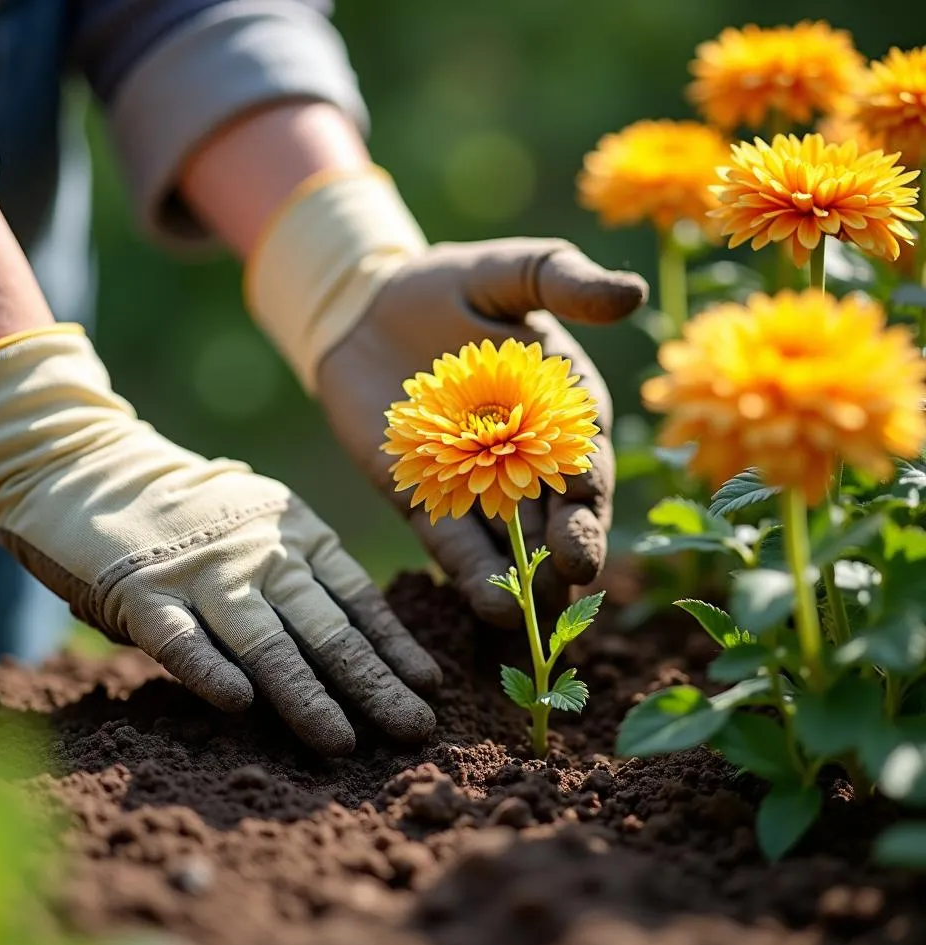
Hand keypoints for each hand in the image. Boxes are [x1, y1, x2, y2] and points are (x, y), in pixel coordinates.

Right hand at [0, 327, 437, 754]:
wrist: (94, 467)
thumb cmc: (195, 515)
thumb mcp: (264, 526)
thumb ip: (303, 577)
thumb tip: (368, 650)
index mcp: (297, 534)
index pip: (359, 599)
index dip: (395, 646)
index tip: (428, 687)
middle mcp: (260, 553)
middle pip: (327, 628)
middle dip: (374, 684)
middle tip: (414, 730)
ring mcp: (203, 571)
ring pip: (266, 641)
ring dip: (307, 694)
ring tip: (342, 741)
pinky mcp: (143, 591)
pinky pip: (182, 638)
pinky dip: (209, 669)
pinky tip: (240, 705)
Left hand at [316, 238, 646, 626]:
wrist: (365, 307)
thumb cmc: (447, 283)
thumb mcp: (509, 272)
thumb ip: (564, 284)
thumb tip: (633, 293)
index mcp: (561, 413)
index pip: (584, 467)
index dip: (588, 505)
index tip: (584, 539)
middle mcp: (527, 459)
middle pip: (556, 518)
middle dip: (565, 551)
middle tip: (569, 580)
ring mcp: (476, 487)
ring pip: (511, 545)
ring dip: (525, 582)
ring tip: (531, 617)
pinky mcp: (426, 501)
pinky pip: (455, 545)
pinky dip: (472, 577)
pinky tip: (487, 609)